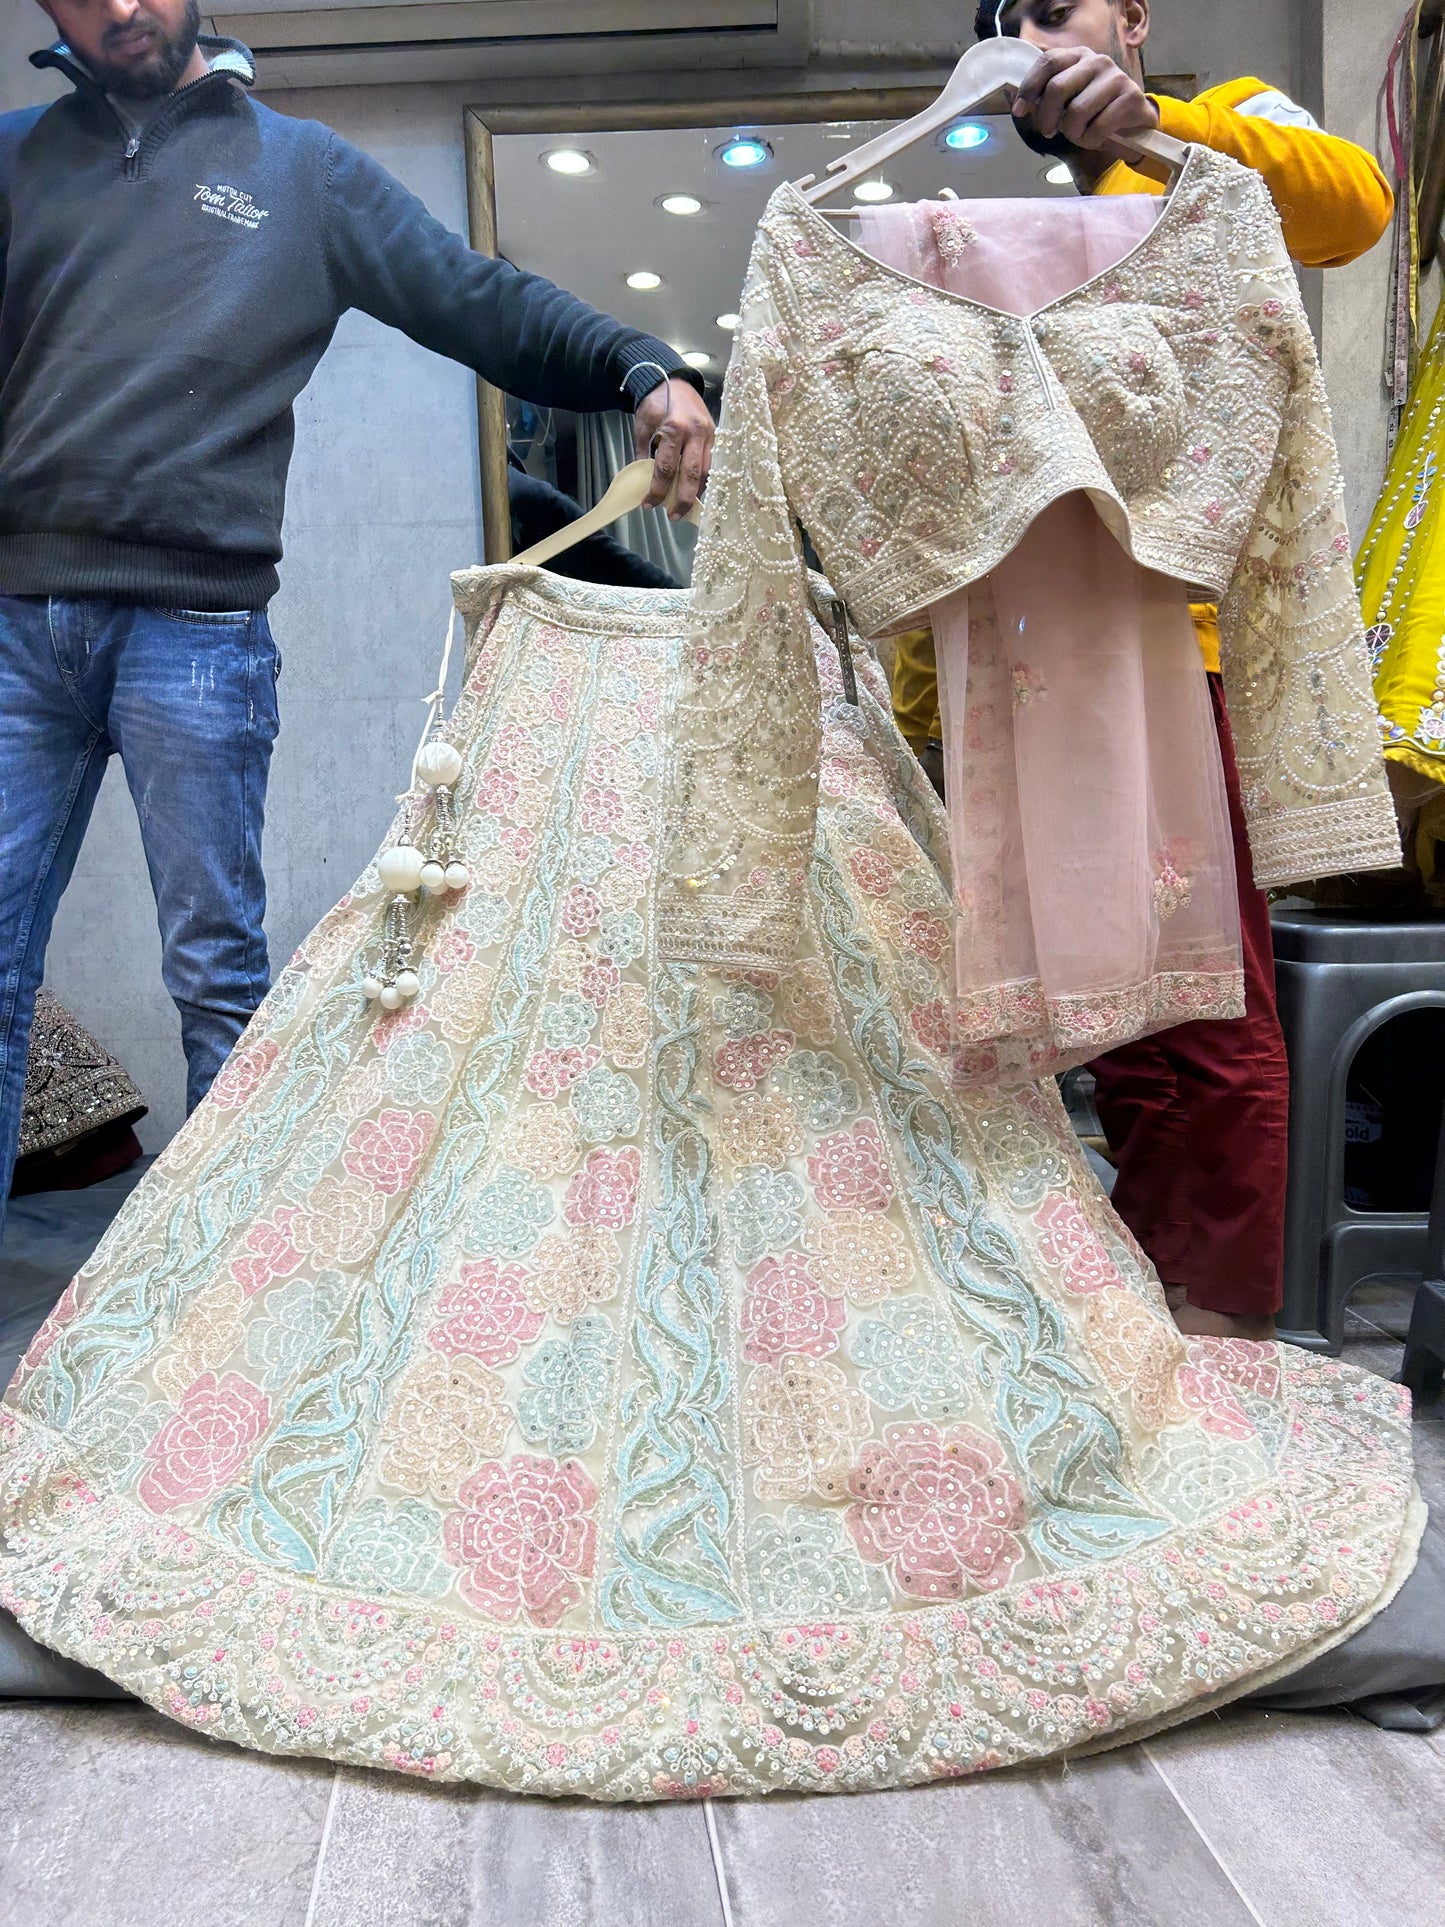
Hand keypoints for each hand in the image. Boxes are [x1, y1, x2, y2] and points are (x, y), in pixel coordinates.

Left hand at [634, 378, 714, 518]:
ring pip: (706, 470)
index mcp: (673, 428)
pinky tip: (695, 489)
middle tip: (674, 516)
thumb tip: (646, 482)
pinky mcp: (715, 434)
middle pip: (691, 474)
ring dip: (696, 491)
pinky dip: (704, 479)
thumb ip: (645, 454)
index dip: (657, 490)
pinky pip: (712, 462)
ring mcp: (708, 433)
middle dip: (682, 499)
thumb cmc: (656, 403)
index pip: (665, 468)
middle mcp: (694, 432)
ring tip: (685, 506)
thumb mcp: (643, 427)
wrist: (674, 380)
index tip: (649, 504)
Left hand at [1012, 47, 1159, 159]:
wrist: (1133, 123)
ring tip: (1081, 134)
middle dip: (1046, 117)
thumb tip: (1023, 105)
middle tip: (1048, 132)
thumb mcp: (1069, 99)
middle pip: (1057, 88)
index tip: (1019, 111)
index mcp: (1078, 56)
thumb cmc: (1095, 112)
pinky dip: (1091, 140)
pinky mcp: (1130, 97)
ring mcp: (1115, 77)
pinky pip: (1097, 128)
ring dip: (1073, 133)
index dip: (1029, 88)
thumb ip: (1049, 96)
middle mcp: (1097, 61)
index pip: (1047, 62)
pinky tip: (1097, 138)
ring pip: (1076, 112)